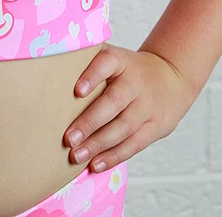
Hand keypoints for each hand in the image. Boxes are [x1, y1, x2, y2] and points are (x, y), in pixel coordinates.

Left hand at [63, 44, 197, 172]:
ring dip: (99, 144)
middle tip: (68, 138)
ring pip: (124, 127)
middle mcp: (136, 82)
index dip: (92, 75)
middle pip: (114, 102)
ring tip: (76, 156)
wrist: (171, 77)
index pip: (107, 63)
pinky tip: (95, 164)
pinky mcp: (156, 127)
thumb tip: (50, 67)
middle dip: (90, 122)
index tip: (77, 91)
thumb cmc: (127, 69)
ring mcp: (148, 105)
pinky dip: (114, 156)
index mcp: (121, 61)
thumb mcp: (114, 56)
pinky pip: (134, 144)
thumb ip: (88, 60)